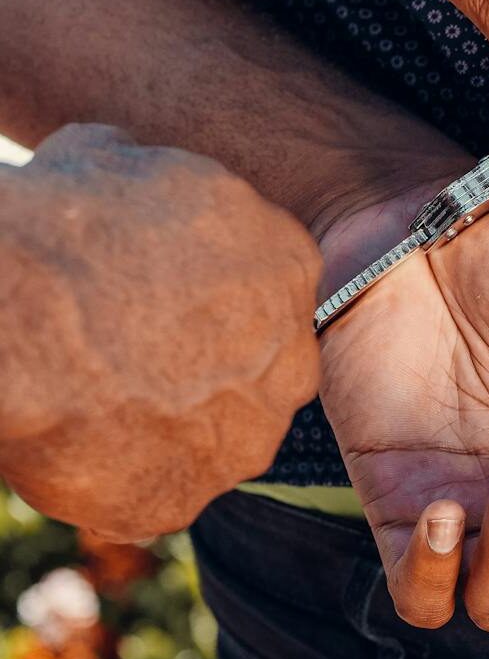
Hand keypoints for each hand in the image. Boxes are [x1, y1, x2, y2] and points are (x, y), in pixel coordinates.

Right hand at [0, 125, 320, 539]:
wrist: (11, 309)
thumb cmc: (62, 221)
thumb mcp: (115, 158)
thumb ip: (154, 184)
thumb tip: (129, 175)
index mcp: (290, 267)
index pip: (267, 287)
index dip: (206, 294)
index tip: (156, 295)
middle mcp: (290, 363)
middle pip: (254, 370)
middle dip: (202, 363)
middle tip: (130, 352)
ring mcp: (243, 441)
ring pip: (213, 437)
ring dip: (168, 422)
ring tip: (94, 396)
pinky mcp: (181, 500)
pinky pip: (157, 490)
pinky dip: (121, 475)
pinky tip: (75, 442)